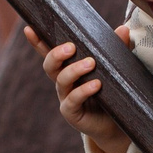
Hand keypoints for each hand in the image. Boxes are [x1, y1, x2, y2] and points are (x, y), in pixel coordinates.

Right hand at [26, 24, 135, 152]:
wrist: (115, 123)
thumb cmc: (111, 92)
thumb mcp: (114, 68)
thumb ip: (116, 49)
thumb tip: (123, 29)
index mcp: (68, 67)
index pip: (49, 52)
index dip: (38, 42)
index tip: (29, 29)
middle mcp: (63, 82)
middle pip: (50, 66)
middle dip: (56, 54)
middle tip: (70, 47)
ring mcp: (65, 97)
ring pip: (62, 81)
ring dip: (74, 70)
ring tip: (91, 63)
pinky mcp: (72, 112)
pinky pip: (73, 100)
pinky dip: (84, 91)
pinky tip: (96, 85)